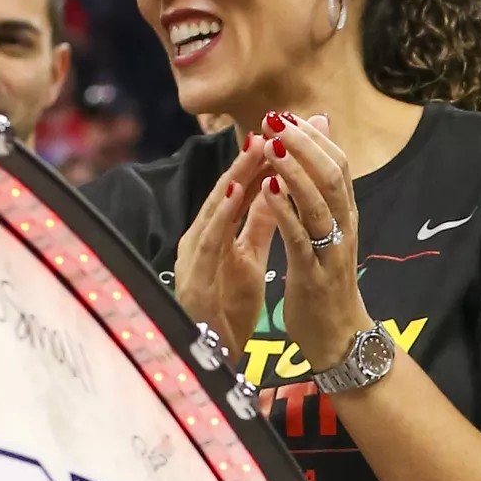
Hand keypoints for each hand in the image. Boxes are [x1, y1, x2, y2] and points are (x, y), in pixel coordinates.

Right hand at [173, 135, 278, 352]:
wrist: (216, 356)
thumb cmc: (229, 306)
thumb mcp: (250, 257)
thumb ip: (260, 223)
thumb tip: (279, 187)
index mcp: (217, 234)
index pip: (241, 189)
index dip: (262, 158)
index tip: (286, 129)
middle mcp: (202, 239)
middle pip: (226, 191)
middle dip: (250, 157)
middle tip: (273, 123)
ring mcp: (193, 259)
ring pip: (215, 209)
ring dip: (235, 176)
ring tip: (256, 146)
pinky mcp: (194, 280)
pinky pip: (209, 242)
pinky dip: (222, 215)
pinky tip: (235, 192)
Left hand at [253, 112, 373, 373]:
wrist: (339, 338)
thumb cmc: (326, 286)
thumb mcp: (326, 238)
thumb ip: (319, 202)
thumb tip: (311, 164)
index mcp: (345, 217)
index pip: (338, 165)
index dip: (314, 138)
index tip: (288, 115)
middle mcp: (344, 228)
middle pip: (333, 175)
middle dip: (303, 144)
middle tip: (276, 119)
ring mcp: (331, 251)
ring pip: (319, 202)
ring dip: (295, 170)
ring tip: (271, 146)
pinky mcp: (314, 275)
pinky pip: (300, 237)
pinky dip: (285, 211)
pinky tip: (267, 191)